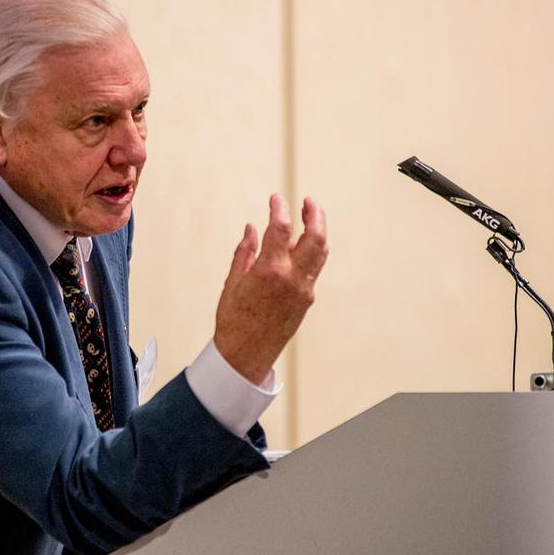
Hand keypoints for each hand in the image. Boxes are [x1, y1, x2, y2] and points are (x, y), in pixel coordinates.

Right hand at [214, 194, 328, 384]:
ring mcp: (303, 290)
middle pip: (315, 237)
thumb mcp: (232, 282)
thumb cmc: (233, 321)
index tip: (276, 199)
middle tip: (309, 202)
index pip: (281, 228)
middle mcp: (291, 278)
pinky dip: (312, 252)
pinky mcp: (307, 300)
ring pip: (320, 253)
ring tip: (312, 218)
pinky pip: (314, 269)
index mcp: (269, 271)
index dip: (280, 208)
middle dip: (315, 215)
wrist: (246, 355)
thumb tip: (252, 228)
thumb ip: (245, 252)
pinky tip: (303, 245)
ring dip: (318, 232)